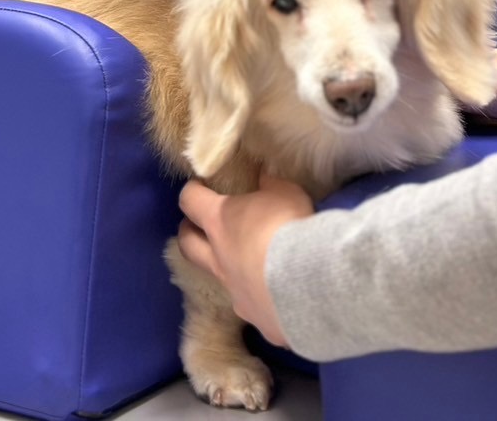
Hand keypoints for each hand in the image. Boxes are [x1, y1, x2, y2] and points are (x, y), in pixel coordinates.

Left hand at [177, 175, 313, 345]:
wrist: (309, 283)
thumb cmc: (289, 227)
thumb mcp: (284, 192)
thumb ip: (270, 186)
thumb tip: (262, 178)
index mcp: (220, 222)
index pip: (190, 201)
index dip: (191, 193)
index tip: (199, 188)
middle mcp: (218, 258)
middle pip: (187, 244)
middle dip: (189, 232)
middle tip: (200, 225)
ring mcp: (233, 291)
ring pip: (216, 278)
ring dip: (224, 267)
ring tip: (245, 262)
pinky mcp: (254, 317)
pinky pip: (249, 304)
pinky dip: (257, 296)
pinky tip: (275, 293)